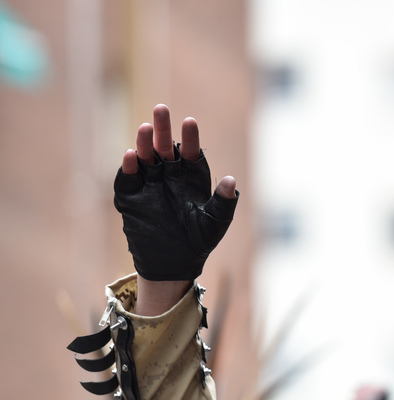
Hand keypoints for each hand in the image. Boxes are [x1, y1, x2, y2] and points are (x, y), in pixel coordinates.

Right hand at [116, 105, 237, 284]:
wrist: (173, 264)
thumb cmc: (198, 242)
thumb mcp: (215, 223)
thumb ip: (223, 203)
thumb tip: (232, 182)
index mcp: (191, 180)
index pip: (190, 153)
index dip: (190, 138)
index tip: (190, 122)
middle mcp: (169, 177)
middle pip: (165, 148)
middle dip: (162, 129)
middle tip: (161, 108)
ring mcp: (149, 185)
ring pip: (145, 158)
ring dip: (144, 144)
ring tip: (146, 129)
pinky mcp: (131, 197)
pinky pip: (128, 178)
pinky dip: (128, 167)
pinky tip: (130, 154)